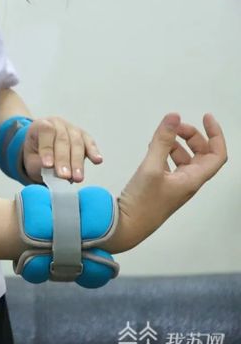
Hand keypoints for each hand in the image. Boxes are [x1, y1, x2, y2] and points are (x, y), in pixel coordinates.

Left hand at [23, 117, 102, 182]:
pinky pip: (89, 143)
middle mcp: (57, 123)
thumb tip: (51, 172)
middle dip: (63, 160)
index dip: (47, 148)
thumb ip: (38, 164)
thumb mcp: (30, 159)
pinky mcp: (84, 136)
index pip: (46, 132)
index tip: (47, 165)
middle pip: (62, 140)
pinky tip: (97, 160)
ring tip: (77, 177)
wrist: (41, 148)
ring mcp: (72, 129)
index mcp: (40, 125)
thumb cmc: (35, 154)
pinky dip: (93, 152)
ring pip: (77, 143)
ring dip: (77, 162)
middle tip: (64, 176)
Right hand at [104, 113, 227, 253]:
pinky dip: (165, 154)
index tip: (205, 118)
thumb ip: (162, 141)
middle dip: (192, 136)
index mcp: (192, 180)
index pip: (216, 154)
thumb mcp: (151, 168)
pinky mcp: (161, 187)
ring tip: (163, 137)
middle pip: (201, 154)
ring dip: (178, 145)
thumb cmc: (141, 205)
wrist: (125, 226)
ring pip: (185, 159)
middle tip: (176, 127)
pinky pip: (170, 166)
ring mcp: (174, 186)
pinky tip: (153, 150)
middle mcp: (187, 183)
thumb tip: (173, 117)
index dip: (215, 134)